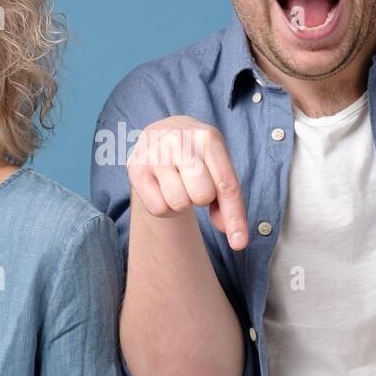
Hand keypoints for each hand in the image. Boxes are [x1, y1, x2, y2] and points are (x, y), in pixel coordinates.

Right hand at [128, 115, 247, 248]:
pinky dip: (165, 207)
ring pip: (179, 203)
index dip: (235, 217)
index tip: (239, 244)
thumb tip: (236, 239)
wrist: (162, 132)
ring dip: (182, 202)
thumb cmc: (197, 156)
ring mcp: (155, 153)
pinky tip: (163, 188)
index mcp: (208, 138)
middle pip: (202, 196)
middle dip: (201, 197)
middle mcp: (180, 140)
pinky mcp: (136, 168)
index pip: (226, 185)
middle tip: (193, 182)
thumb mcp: (218, 167)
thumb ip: (228, 201)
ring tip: (178, 184)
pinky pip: (159, 208)